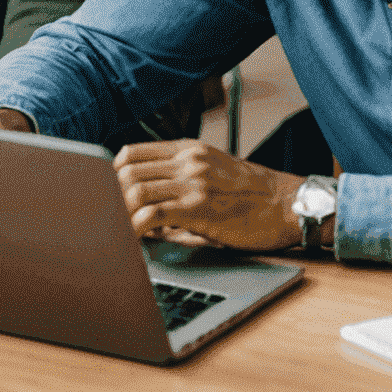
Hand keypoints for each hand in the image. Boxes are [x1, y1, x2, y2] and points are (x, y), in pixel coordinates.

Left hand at [115, 139, 316, 250]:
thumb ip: (179, 181)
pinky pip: (153, 214)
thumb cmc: (252, 195)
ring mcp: (193, 181)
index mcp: (187, 149)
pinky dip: (135, 228)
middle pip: (127, 169)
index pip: (131, 153)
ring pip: (135, 189)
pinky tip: (131, 242)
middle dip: (108, 196)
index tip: (103, 197)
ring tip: (113, 233)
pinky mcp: (200, 207)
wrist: (288, 205)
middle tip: (104, 220)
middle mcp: (187, 159)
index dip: (110, 176)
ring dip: (118, 214)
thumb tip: (146, 210)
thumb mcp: (212, 173)